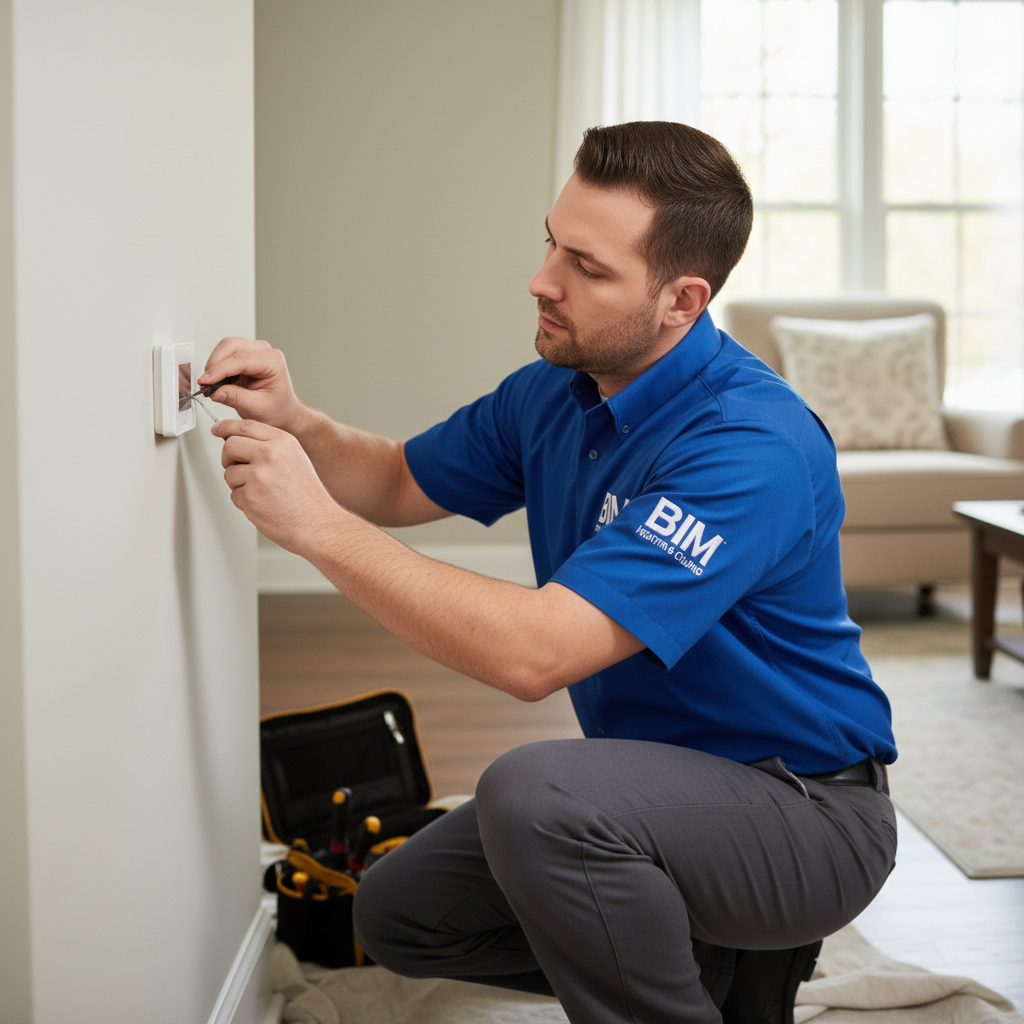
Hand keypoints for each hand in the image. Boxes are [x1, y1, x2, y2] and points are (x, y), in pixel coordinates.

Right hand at [201, 337, 304, 430]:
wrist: (283, 410)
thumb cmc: (277, 408)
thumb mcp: (256, 408)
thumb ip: (235, 398)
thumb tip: (214, 391)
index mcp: (273, 361)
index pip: (240, 360)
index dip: (219, 370)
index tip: (205, 382)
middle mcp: (264, 351)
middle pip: (230, 346)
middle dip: (214, 364)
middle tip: (206, 384)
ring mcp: (254, 350)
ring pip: (225, 347)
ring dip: (214, 365)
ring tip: (213, 385)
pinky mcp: (245, 354)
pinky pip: (225, 354)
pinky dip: (217, 367)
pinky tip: (218, 382)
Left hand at [213, 418, 341, 553]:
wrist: (317, 523)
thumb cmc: (307, 496)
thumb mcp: (295, 459)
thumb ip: (270, 446)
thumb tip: (239, 440)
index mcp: (283, 442)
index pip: (246, 425)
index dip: (227, 427)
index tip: (217, 429)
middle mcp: (270, 455)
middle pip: (230, 445)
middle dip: (229, 458)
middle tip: (239, 468)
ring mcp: (259, 475)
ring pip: (229, 472)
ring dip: (239, 484)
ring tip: (263, 492)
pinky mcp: (249, 496)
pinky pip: (234, 494)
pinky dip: (244, 502)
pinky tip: (264, 504)